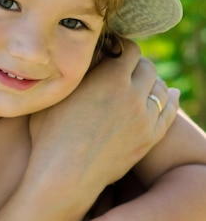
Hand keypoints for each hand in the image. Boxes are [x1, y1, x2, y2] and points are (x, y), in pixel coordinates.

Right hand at [26, 39, 178, 210]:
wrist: (65, 174)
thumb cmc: (50, 133)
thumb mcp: (56, 93)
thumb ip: (73, 72)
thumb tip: (79, 57)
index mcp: (110, 78)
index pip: (129, 49)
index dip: (120, 46)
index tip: (112, 49)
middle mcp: (133, 94)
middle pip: (147, 67)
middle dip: (136, 64)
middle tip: (123, 66)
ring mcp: (144, 118)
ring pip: (159, 88)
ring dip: (150, 81)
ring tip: (139, 82)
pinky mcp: (149, 138)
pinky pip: (169, 111)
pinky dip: (169, 99)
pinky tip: (170, 95)